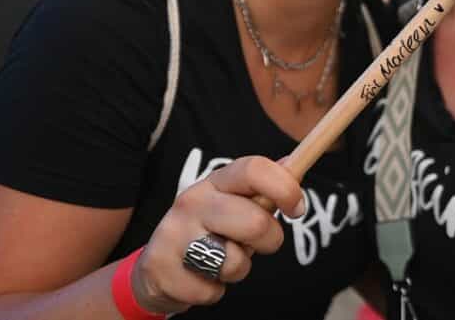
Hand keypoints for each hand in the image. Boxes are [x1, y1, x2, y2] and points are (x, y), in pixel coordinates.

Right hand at [130, 155, 305, 313]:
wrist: (157, 267)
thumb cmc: (211, 229)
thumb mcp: (235, 202)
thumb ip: (264, 187)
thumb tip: (295, 164)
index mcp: (216, 180)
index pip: (254, 169)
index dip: (284, 188)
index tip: (297, 208)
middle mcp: (192, 201)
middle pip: (254, 222)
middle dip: (269, 241)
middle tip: (257, 244)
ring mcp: (173, 234)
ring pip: (233, 261)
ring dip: (238, 269)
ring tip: (222, 260)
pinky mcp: (161, 270)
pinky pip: (212, 291)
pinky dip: (214, 291)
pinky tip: (200, 277)